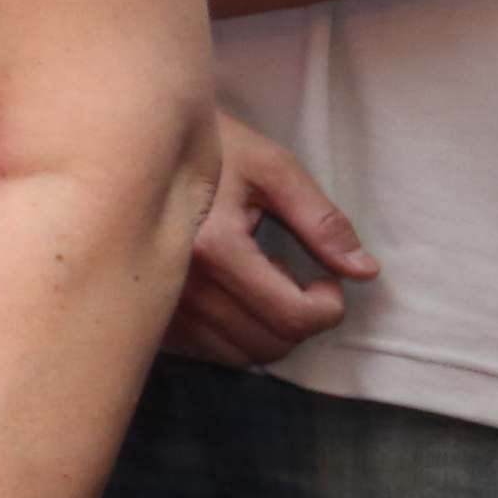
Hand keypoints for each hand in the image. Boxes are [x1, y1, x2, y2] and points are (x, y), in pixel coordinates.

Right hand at [170, 108, 369, 366]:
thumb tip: (364, 271)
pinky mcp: (149, 313)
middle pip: (269, 344)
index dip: (329, 307)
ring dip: (267, 328)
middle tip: (294, 275)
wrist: (133, 143)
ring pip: (240, 355)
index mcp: (213, 249)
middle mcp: (180, 286)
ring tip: (260, 281)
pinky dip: (234, 333)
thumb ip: (322, 221)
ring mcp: (159, 305)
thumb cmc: (211, 147)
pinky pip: (207, 351)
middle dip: (301, 319)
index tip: (326, 277)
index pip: (291, 316)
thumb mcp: (273, 169)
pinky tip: (232, 294)